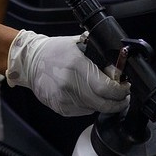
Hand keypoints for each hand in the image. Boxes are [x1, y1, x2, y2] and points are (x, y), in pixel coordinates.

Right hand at [4, 30, 129, 116]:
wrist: (30, 62)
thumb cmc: (55, 51)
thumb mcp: (79, 44)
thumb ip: (100, 56)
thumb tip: (119, 70)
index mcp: (77, 65)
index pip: (106, 87)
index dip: (120, 91)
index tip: (125, 88)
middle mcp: (69, 84)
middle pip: (103, 104)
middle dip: (118, 102)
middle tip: (123, 97)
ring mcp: (64, 98)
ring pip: (94, 109)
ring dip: (103, 103)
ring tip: (104, 94)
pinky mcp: (60, 108)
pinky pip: (83, 111)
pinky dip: (89, 105)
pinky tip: (87, 95)